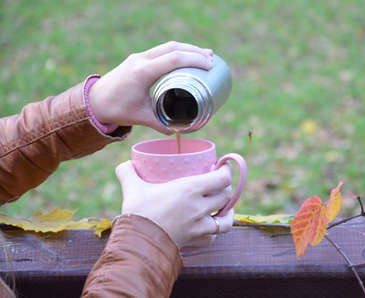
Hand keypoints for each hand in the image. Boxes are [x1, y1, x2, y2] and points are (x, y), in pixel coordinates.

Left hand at [88, 41, 213, 133]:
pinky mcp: (137, 59)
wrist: (93, 101)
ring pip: (167, 46)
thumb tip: (180, 131)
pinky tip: (184, 56)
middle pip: (173, 48)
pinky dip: (176, 51)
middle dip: (194, 52)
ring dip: (186, 49)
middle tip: (211, 59)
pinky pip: (160, 50)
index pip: (173, 59)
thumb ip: (161, 124)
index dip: (194, 60)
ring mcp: (138, 57)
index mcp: (142, 72)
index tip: (209, 65)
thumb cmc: (116, 109)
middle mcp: (141, 60)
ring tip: (203, 55)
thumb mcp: (141, 118)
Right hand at [115, 160, 233, 248]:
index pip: (222, 179)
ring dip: (227, 212)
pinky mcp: (194, 241)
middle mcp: (199, 208)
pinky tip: (209, 227)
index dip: (226, 171)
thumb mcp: (132, 189)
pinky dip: (214, 232)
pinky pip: (213, 237)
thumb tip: (124, 164)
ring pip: (226, 220)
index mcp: (190, 190)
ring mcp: (199, 226)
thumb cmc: (138, 213)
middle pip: (226, 196)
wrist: (138, 244)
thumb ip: (128, 173)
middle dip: (226, 188)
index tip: (222, 167)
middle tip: (219, 183)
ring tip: (223, 207)